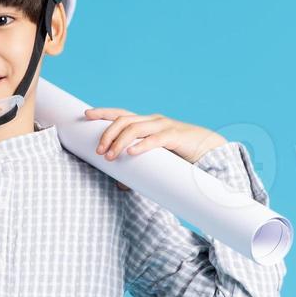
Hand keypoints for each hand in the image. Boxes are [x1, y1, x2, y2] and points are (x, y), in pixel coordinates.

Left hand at [83, 107, 227, 190]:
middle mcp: (152, 121)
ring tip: (109, 156)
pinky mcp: (175, 136)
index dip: (103, 112)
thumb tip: (120, 183)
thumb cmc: (180, 155)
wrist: (209, 151)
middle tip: (98, 150)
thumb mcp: (156, 160)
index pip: (121, 113)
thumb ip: (139, 168)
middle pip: (123, 120)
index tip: (86, 114)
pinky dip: (141, 145)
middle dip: (107, 133)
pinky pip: (154, 139)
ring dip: (119, 142)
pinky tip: (131, 153)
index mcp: (146, 123)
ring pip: (134, 128)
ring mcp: (163, 126)